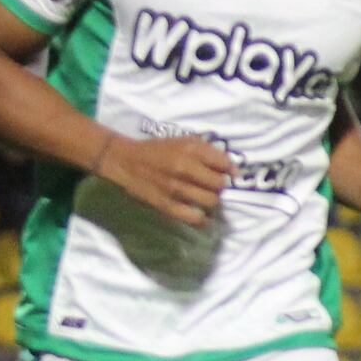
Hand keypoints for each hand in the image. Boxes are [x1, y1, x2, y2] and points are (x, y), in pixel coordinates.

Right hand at [95, 131, 232, 227]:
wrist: (125, 161)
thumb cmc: (159, 150)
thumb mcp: (185, 142)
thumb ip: (211, 152)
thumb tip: (235, 170)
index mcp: (190, 150)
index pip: (225, 164)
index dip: (230, 171)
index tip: (229, 174)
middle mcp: (184, 168)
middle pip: (220, 185)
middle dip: (220, 186)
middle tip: (213, 186)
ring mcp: (175, 188)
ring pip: (211, 201)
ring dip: (212, 200)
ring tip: (205, 197)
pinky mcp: (166, 204)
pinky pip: (194, 217)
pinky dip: (203, 219)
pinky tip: (203, 216)